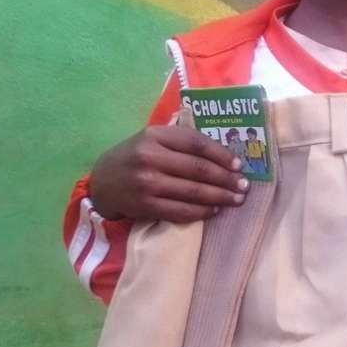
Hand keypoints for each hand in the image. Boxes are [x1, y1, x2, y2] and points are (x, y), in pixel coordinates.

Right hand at [89, 123, 248, 223]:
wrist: (102, 182)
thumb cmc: (135, 157)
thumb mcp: (152, 139)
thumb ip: (180, 141)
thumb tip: (224, 154)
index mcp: (155, 135)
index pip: (196, 143)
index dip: (222, 154)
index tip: (239, 164)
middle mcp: (150, 157)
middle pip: (198, 169)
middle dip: (226, 179)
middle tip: (244, 186)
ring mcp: (147, 183)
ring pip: (193, 191)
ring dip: (219, 197)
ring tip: (236, 200)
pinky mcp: (146, 205)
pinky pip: (181, 210)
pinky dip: (201, 211)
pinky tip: (214, 210)